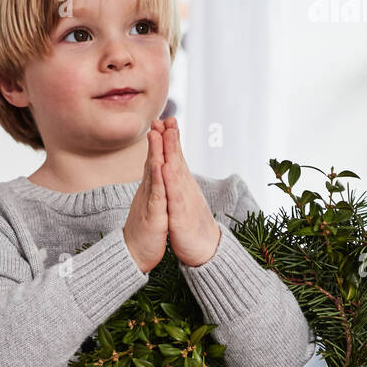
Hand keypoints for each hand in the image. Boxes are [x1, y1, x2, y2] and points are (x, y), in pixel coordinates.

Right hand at [122, 126, 167, 273]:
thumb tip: (154, 176)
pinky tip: (159, 164)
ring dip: (155, 152)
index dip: (160, 142)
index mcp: (151, 190)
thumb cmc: (144, 233)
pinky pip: (156, 194)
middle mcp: (148, 191)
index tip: (164, 123)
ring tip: (156, 133)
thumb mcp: (150, 206)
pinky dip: (157, 178)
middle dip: (157, 139)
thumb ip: (152, 190)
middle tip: (160, 117)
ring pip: (153, 173)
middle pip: (152, 160)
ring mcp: (149, 201)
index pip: (155, 161)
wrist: (134, 256)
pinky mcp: (153, 214)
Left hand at [157, 116, 221, 266]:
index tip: (164, 120)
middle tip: (167, 116)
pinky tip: (166, 168)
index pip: (175, 158)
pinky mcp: (181, 215)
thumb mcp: (181, 200)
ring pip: (177, 172)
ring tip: (167, 133)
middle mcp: (185, 189)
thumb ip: (177, 184)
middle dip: (171, 138)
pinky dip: (171, 181)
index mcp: (182, 186)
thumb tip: (173, 169)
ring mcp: (184, 200)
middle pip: (177, 159)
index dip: (170, 139)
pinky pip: (175, 196)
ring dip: (171, 151)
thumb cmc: (190, 226)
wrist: (203, 250)